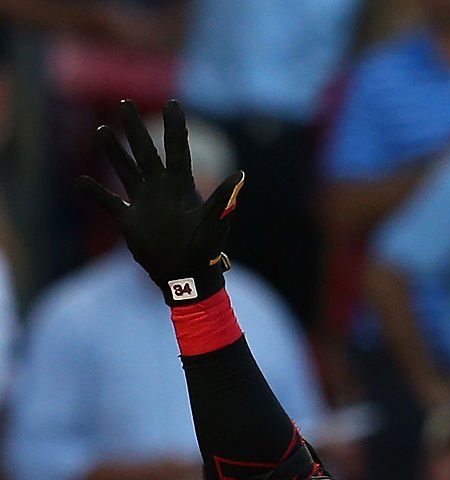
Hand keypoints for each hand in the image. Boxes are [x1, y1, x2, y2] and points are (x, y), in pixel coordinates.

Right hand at [76, 99, 244, 305]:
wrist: (186, 276)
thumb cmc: (204, 250)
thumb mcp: (214, 223)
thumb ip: (223, 199)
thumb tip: (240, 175)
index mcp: (179, 186)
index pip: (176, 149)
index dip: (174, 127)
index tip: (172, 103)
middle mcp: (160, 188)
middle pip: (145, 152)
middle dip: (135, 129)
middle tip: (125, 103)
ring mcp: (143, 202)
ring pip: (125, 170)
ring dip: (113, 152)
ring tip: (102, 129)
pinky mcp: (129, 220)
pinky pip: (108, 203)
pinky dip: (94, 194)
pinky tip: (80, 180)